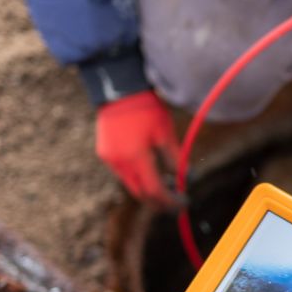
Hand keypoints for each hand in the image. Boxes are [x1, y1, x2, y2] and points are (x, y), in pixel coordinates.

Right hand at [95, 90, 178, 208]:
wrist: (119, 88)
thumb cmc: (146, 108)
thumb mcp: (166, 133)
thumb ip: (175, 159)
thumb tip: (186, 178)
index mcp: (136, 158)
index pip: (155, 191)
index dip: (171, 201)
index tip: (184, 202)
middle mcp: (119, 162)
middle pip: (141, 194)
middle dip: (160, 202)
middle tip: (177, 202)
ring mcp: (109, 159)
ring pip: (131, 185)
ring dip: (149, 190)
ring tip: (167, 184)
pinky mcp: (104, 153)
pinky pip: (123, 173)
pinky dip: (138, 177)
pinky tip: (151, 170)